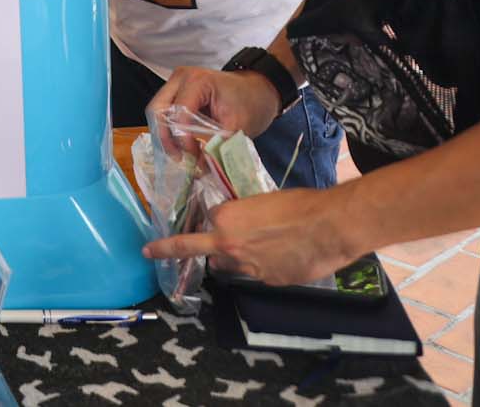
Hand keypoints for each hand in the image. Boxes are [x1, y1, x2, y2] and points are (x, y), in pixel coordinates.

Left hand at [143, 186, 359, 286]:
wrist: (330, 227)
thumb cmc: (301, 205)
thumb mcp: (264, 200)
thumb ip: (245, 214)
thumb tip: (242, 224)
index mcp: (226, 218)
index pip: (208, 219)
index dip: (216, 218)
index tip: (216, 217)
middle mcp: (229, 244)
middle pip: (195, 248)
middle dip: (168, 249)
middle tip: (149, 251)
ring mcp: (247, 266)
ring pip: (228, 265)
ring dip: (232, 259)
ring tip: (254, 249)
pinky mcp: (268, 280)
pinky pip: (257, 273)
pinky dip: (263, 267)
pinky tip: (282, 257)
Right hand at [148, 67, 282, 154]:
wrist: (258, 90)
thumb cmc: (251, 104)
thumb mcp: (237, 127)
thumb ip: (215, 144)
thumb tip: (198, 165)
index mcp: (197, 81)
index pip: (178, 114)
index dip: (183, 139)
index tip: (196, 158)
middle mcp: (180, 77)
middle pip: (157, 110)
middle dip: (166, 138)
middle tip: (180, 158)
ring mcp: (176, 82)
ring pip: (157, 112)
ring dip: (167, 135)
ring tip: (182, 154)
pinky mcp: (176, 90)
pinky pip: (164, 112)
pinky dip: (170, 130)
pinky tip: (183, 145)